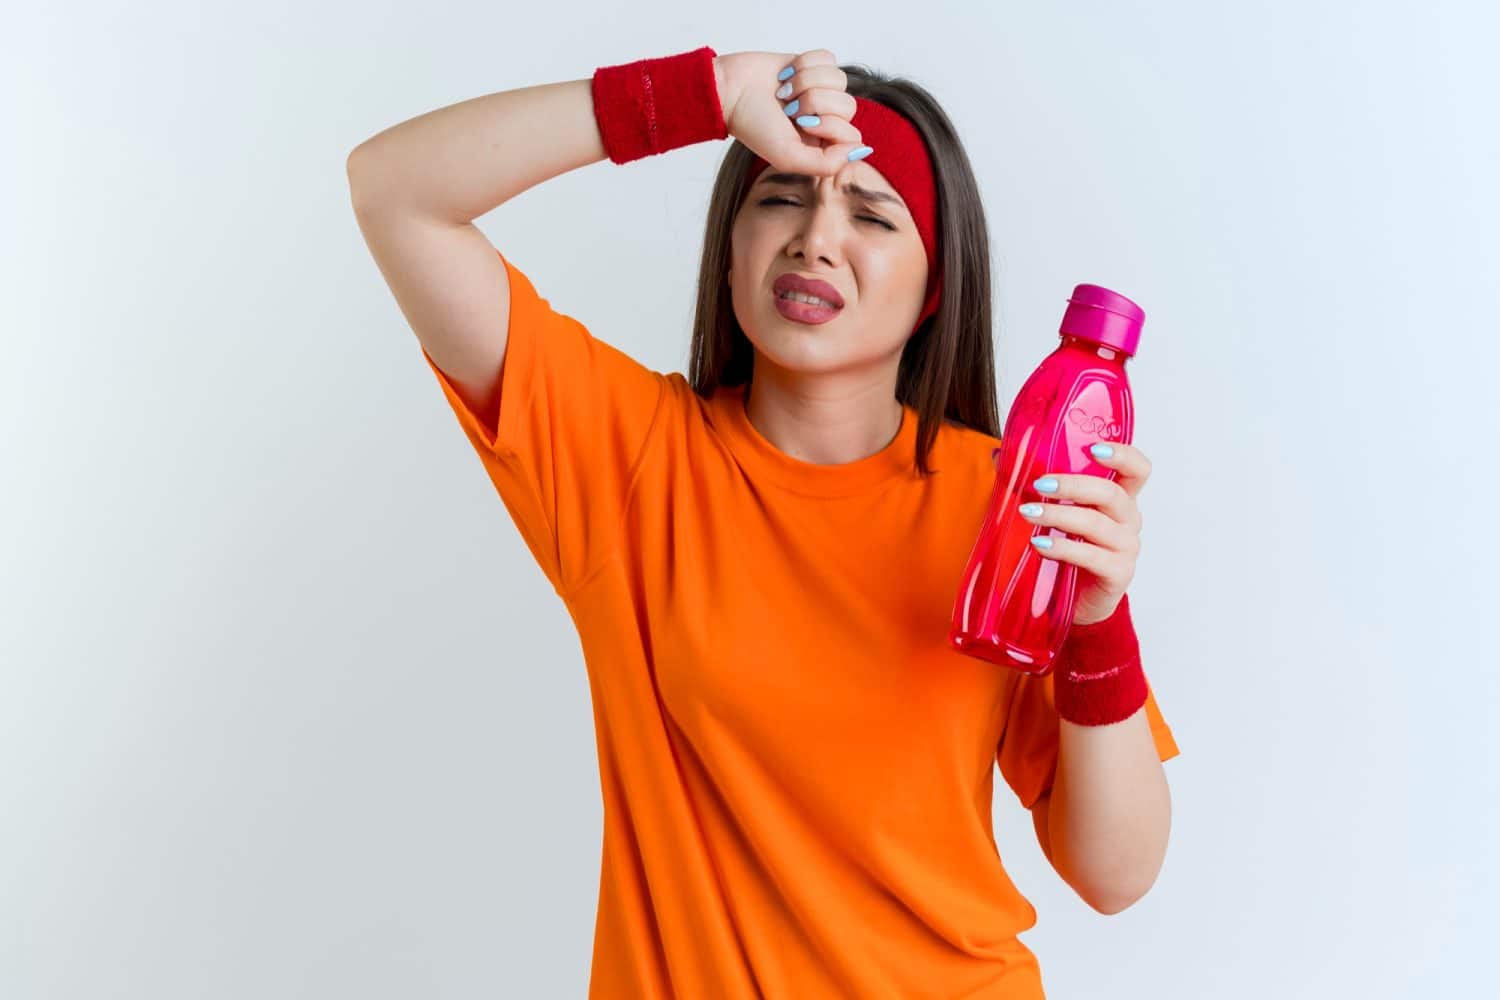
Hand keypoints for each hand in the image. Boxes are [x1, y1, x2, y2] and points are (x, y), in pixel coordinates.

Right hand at [715, 49, 865, 176]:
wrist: (730, 90)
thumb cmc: (754, 125)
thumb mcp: (788, 157)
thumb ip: (827, 164)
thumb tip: (861, 150)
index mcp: (822, 144)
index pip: (852, 135)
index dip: (829, 126)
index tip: (801, 125)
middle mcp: (824, 118)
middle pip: (849, 106)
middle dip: (815, 103)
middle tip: (789, 108)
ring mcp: (820, 90)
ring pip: (840, 80)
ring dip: (807, 82)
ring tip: (784, 92)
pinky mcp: (813, 65)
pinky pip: (829, 58)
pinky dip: (805, 64)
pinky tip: (785, 75)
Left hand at [1015, 443, 1151, 626]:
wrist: (1076, 602)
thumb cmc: (1068, 550)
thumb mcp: (1056, 513)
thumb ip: (1036, 484)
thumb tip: (1000, 455)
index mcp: (1120, 499)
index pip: (1137, 469)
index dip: (1122, 454)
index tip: (1092, 448)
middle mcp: (1129, 520)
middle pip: (1111, 493)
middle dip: (1073, 485)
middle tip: (1040, 485)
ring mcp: (1127, 548)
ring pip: (1097, 524)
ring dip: (1060, 516)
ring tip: (1028, 514)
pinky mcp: (1118, 574)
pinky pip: (1091, 557)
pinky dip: (1063, 548)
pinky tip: (1039, 544)